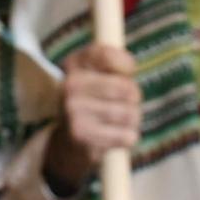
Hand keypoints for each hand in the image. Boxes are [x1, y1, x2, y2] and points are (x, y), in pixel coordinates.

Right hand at [45, 44, 140, 195]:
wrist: (67, 144)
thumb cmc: (91, 104)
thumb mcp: (96, 76)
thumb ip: (113, 63)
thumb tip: (128, 70)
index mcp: (72, 66)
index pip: (107, 55)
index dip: (126, 65)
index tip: (124, 74)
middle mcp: (69, 87)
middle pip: (128, 89)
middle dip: (133, 100)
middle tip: (120, 105)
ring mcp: (74, 112)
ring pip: (130, 114)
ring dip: (131, 121)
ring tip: (115, 123)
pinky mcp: (82, 137)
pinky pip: (126, 136)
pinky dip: (127, 139)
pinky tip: (113, 138)